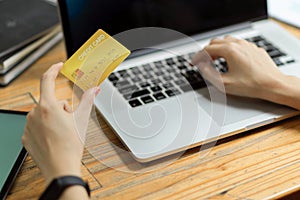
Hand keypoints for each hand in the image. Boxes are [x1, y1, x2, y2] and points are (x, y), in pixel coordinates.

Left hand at [22, 63, 99, 183]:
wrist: (61, 168)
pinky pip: (36, 126)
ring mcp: (28, 126)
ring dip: (53, 118)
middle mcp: (34, 114)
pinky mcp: (26, 137)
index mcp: (47, 106)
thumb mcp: (81, 119)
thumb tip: (95, 89)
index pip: (47, 80)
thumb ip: (88, 100)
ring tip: (62, 133)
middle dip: (61, 108)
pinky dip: (45, 129)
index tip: (58, 66)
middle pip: (49, 101)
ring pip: (43, 114)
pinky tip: (53, 139)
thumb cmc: (70, 145)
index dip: (53, 70)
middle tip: (70, 121)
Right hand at [192, 36, 286, 98]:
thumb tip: (202, 67)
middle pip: (216, 42)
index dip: (198, 57)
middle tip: (202, 62)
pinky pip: (238, 44)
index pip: (207, 50)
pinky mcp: (254, 49)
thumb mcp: (224, 84)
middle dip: (206, 52)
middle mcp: (238, 44)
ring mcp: (247, 45)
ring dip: (217, 49)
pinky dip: (229, 49)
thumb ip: (208, 74)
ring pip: (227, 41)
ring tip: (214, 60)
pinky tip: (230, 59)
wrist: (273, 84)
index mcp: (229, 51)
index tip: (193, 63)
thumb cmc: (251, 85)